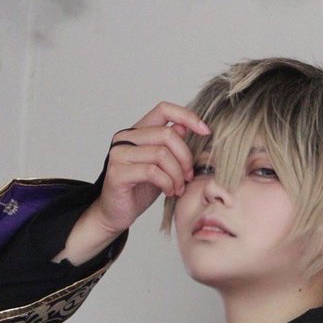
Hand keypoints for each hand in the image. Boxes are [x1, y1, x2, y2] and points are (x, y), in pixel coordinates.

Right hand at [55, 103, 209, 265]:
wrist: (115, 214)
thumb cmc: (139, 189)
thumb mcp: (161, 165)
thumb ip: (170, 146)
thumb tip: (184, 127)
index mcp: (137, 132)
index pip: (163, 109)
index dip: (187, 116)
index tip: (206, 131)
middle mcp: (125, 138)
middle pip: (167, 134)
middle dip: (185, 157)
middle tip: (188, 176)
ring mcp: (119, 153)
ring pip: (161, 154)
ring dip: (177, 174)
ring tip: (178, 188)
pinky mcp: (117, 172)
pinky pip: (152, 171)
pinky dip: (167, 183)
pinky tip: (169, 192)